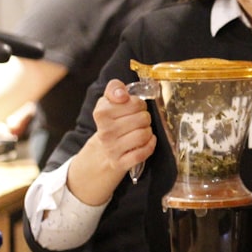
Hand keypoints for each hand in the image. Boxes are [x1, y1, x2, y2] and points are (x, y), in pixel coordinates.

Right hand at [67, 79, 156, 204]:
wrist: (101, 152)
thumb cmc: (110, 123)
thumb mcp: (108, 102)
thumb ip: (114, 89)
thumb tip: (122, 93)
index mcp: (102, 113)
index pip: (135, 103)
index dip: (139, 104)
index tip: (134, 107)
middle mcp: (105, 131)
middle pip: (142, 118)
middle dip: (145, 117)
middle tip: (140, 120)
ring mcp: (112, 148)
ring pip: (144, 135)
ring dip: (148, 132)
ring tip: (142, 130)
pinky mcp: (120, 163)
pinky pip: (142, 153)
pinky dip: (149, 146)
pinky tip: (146, 142)